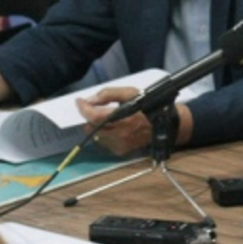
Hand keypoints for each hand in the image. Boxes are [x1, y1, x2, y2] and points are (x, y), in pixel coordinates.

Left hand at [77, 86, 193, 154]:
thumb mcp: (130, 93)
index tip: (79, 101)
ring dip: (96, 126)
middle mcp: (119, 133)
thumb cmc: (148, 106)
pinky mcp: (120, 151)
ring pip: (96, 136)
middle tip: (93, 109)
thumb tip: (90, 99)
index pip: (94, 116)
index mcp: (122, 117)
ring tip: (106, 119)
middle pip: (91, 127)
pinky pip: (104, 143)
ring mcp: (119, 144)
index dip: (83, 108)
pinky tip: (114, 128)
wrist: (163, 125)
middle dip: (89, 117)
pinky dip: (104, 135)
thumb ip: (108, 94)